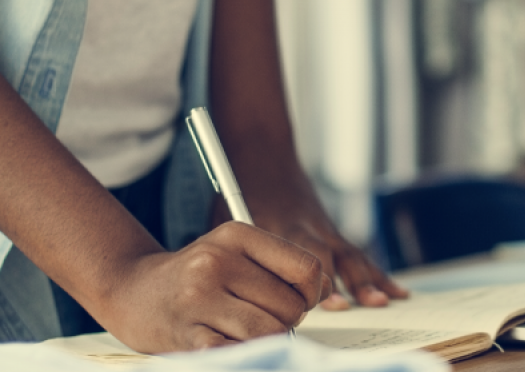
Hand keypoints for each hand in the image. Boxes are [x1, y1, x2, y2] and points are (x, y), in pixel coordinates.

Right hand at [99, 221, 330, 352]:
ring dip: (268, 340)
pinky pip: (239, 352)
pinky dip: (244, 353)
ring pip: (271, 332)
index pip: (307, 268)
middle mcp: (217, 261)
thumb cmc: (198, 274)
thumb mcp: (237, 251)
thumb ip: (283, 265)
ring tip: (247, 329)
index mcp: (236, 235)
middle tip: (262, 316)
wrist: (133, 290)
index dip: (313, 292)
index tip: (297, 298)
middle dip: (287, 319)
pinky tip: (229, 341)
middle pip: (291, 306)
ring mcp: (199, 299)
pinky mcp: (187, 335)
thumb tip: (328, 290)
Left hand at [212, 194, 407, 309]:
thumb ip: (236, 257)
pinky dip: (378, 275)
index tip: (312, 302)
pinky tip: (395, 293)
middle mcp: (304, 229)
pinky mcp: (333, 233)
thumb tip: (236, 299)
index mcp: (274, 227)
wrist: (264, 159)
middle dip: (336, 282)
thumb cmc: (241, 195)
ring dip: (365, 280)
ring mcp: (323, 230)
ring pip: (349, 256)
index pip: (293, 256)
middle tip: (348, 306)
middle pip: (325, 255)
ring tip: (380, 302)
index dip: (304, 280)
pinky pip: (359, 256)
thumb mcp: (226, 222)